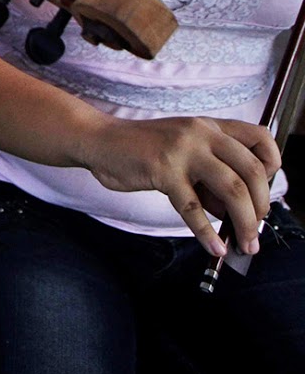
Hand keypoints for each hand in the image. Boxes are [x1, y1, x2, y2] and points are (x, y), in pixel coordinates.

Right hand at [81, 115, 278, 257]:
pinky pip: (192, 208)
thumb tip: (236, 214)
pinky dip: (206, 232)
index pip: (261, 138)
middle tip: (256, 228)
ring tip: (244, 244)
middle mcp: (201, 134)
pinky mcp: (162, 171)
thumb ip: (210, 176)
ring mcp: (182, 151)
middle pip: (252, 169)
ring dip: (244, 222)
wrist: (100, 141)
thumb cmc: (142, 149)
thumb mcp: (183, 152)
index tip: (266, 190)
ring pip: (231, 188)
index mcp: (210, 127)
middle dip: (262, 205)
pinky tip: (213, 247)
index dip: (273, 165)